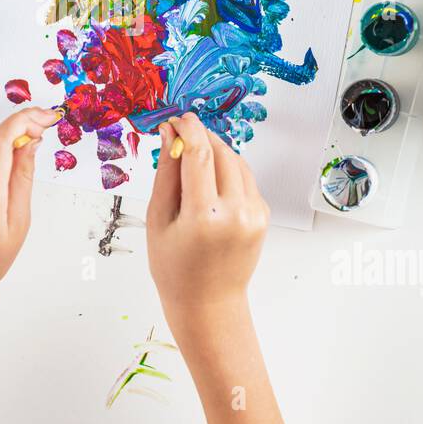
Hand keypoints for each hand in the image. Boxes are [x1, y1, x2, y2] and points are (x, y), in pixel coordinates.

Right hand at [146, 113, 269, 313]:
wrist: (208, 304)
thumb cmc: (174, 267)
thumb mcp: (158, 219)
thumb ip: (166, 173)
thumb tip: (171, 134)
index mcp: (205, 216)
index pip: (200, 154)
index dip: (189, 129)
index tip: (178, 119)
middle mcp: (236, 213)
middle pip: (221, 152)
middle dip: (202, 137)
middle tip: (181, 135)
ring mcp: (255, 215)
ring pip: (237, 161)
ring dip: (215, 151)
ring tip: (193, 159)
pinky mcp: (263, 216)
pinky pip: (245, 178)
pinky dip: (228, 170)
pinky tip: (210, 182)